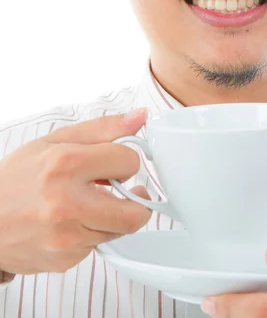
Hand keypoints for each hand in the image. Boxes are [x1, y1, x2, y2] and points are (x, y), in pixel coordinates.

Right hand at [0, 108, 151, 274]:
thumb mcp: (55, 141)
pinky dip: (91, 233)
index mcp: (65, 164)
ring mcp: (67, 237)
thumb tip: (140, 117)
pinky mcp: (65, 260)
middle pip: (135, 212)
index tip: (115, 163)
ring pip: (119, 230)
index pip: (130, 161)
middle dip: (134, 200)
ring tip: (87, 203)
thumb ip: (103, 128)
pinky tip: (71, 222)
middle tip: (121, 191)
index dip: (125, 160)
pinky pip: (97, 246)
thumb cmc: (16, 179)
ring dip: (111, 216)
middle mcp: (67, 203)